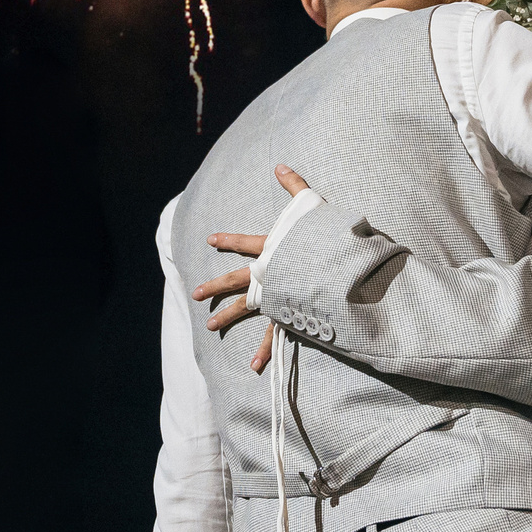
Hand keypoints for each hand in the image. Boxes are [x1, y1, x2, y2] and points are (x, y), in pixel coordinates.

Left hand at [200, 167, 312, 371]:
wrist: (336, 265)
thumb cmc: (326, 235)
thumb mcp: (310, 206)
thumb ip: (294, 185)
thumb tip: (280, 164)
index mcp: (272, 250)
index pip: (244, 243)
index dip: (228, 241)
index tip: (210, 240)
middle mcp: (268, 274)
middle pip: (236, 280)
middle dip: (215, 285)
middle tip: (196, 293)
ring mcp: (276, 296)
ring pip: (246, 309)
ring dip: (227, 316)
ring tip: (210, 326)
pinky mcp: (288, 314)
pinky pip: (275, 336)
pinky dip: (265, 352)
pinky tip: (252, 367)